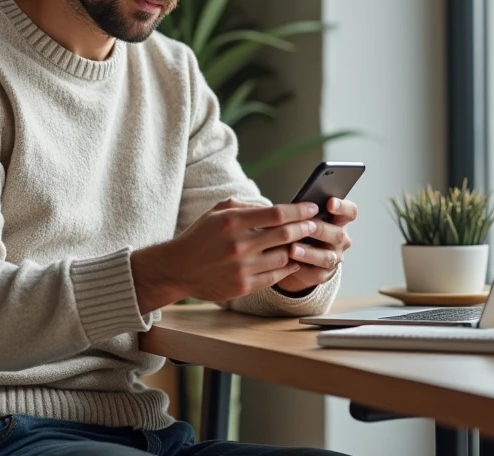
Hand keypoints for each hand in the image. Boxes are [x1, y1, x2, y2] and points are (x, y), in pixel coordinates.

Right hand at [131, 198, 322, 311]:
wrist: (178, 268)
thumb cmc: (200, 236)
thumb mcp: (217, 212)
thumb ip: (246, 207)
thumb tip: (275, 208)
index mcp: (232, 222)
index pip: (276, 213)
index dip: (298, 210)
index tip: (312, 208)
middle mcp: (238, 245)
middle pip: (284, 235)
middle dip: (305, 228)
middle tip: (315, 224)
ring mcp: (241, 268)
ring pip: (283, 257)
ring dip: (298, 249)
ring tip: (306, 242)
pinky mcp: (243, 286)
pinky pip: (275, 277)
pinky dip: (287, 268)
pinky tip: (293, 261)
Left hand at [275, 197, 356, 295]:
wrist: (296, 258)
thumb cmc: (302, 231)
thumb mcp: (304, 218)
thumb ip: (305, 212)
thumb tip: (294, 206)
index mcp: (339, 221)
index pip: (350, 212)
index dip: (342, 207)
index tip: (330, 203)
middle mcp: (340, 240)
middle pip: (338, 235)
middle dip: (321, 230)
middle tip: (307, 225)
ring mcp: (334, 258)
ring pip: (327, 257)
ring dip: (309, 252)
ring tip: (293, 249)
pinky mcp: (323, 274)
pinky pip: (315, 273)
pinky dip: (302, 268)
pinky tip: (290, 263)